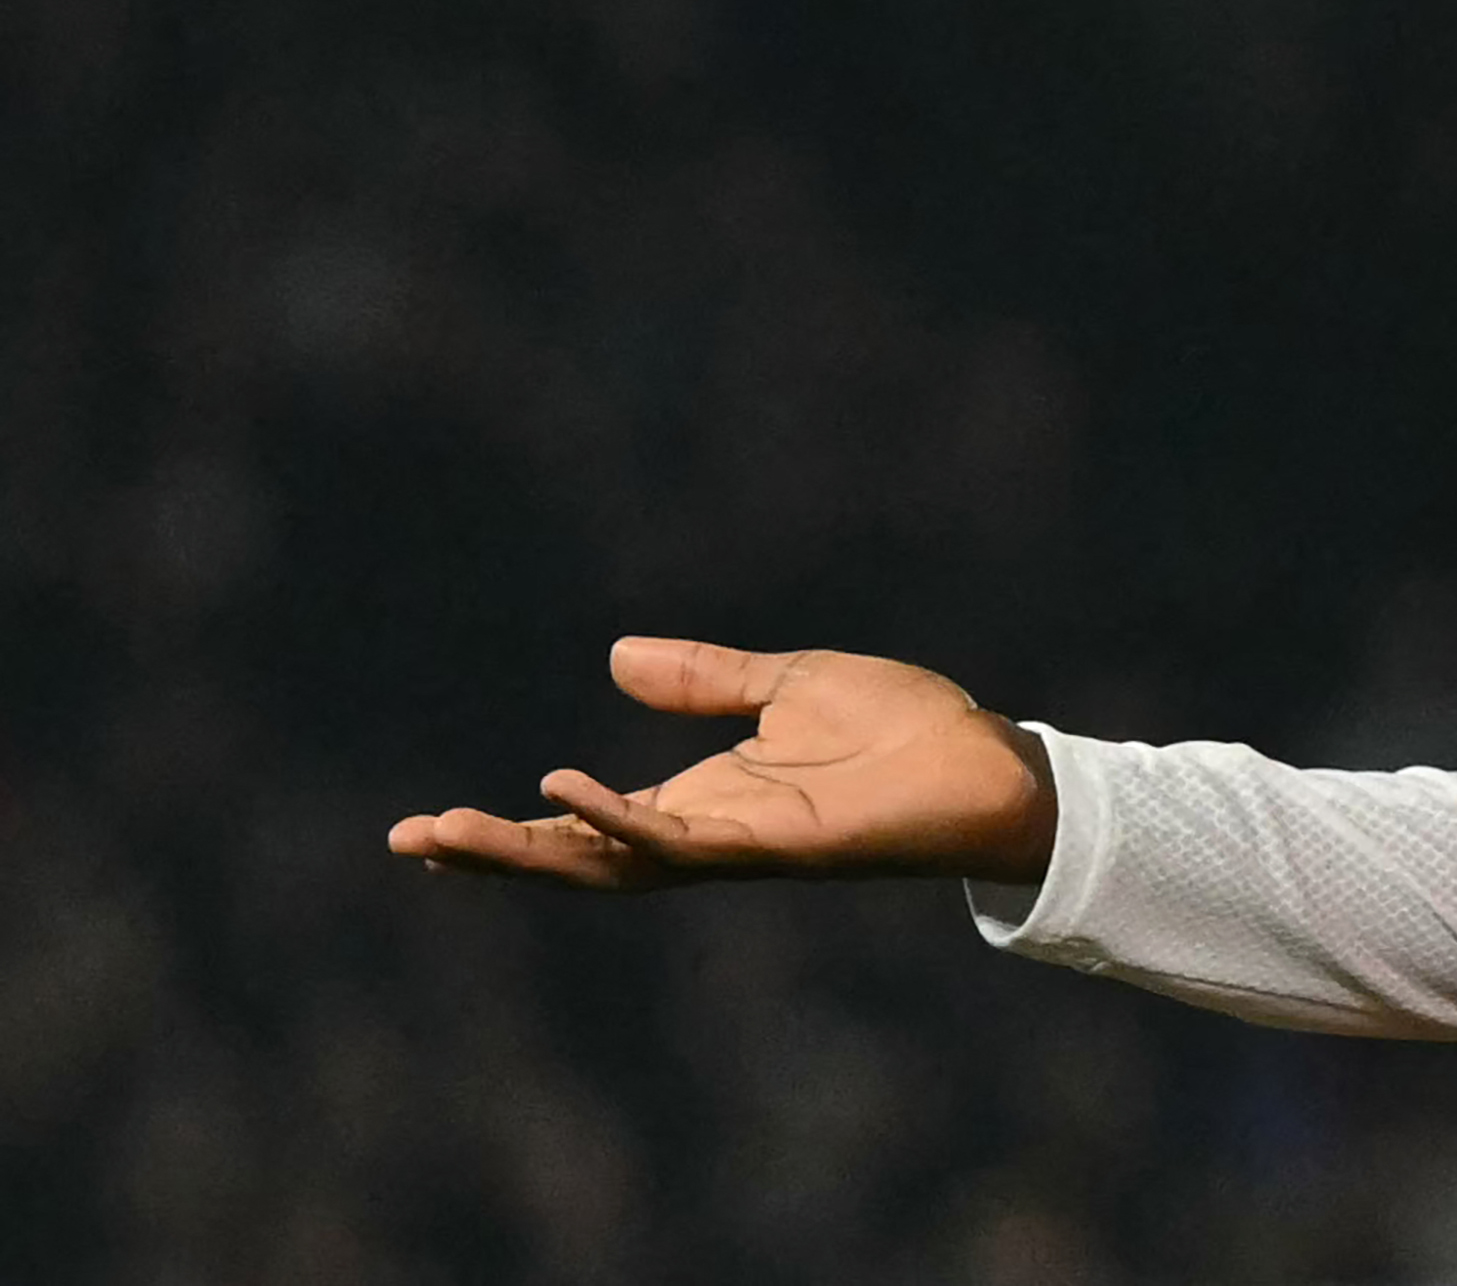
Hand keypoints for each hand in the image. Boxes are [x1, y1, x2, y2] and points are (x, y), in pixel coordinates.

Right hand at [387, 638, 1058, 890]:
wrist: (987, 765)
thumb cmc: (904, 730)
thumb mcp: (788, 686)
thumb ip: (705, 678)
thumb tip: (616, 654)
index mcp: (704, 800)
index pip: (587, 828)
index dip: (513, 829)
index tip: (429, 828)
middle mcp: (706, 835)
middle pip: (576, 859)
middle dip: (490, 854)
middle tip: (406, 842)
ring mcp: (733, 846)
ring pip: (607, 865)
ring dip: (527, 849)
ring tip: (445, 833)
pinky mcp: (772, 846)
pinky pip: (677, 839)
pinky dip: (616, 819)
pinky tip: (563, 790)